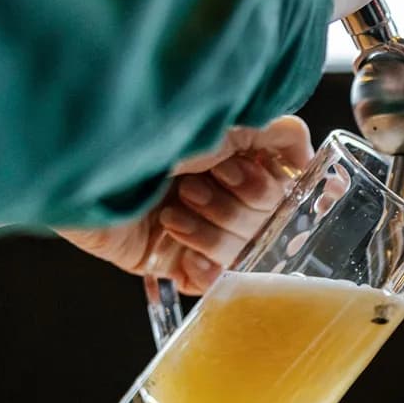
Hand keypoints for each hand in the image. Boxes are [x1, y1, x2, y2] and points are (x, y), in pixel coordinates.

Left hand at [59, 116, 314, 294]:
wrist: (92, 168)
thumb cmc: (151, 136)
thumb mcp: (227, 119)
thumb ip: (281, 134)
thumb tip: (311, 159)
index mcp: (239, 166)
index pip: (284, 197)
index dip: (262, 189)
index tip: (234, 171)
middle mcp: (223, 199)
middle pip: (267, 228)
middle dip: (231, 207)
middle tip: (193, 187)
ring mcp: (200, 233)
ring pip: (243, 256)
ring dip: (209, 230)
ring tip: (174, 209)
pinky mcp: (174, 262)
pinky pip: (214, 283)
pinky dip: (202, 267)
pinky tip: (178, 245)